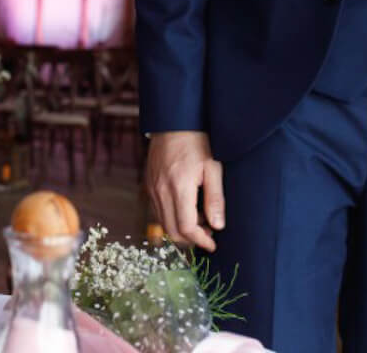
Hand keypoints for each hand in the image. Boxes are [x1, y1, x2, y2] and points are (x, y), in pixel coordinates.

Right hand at [145, 131, 224, 251]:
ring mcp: (152, 188)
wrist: (173, 122)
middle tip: (209, 232)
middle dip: (191, 239)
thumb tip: (218, 226)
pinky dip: (172, 217)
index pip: (186, 227)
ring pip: (164, 223)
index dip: (200, 240)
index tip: (212, 244)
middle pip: (172, 231)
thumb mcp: (213, 167)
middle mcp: (161, 190)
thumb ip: (215, 198)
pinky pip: (159, 211)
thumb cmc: (197, 141)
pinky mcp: (148, 185)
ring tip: (201, 216)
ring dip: (181, 228)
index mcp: (179, 186)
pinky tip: (187, 206)